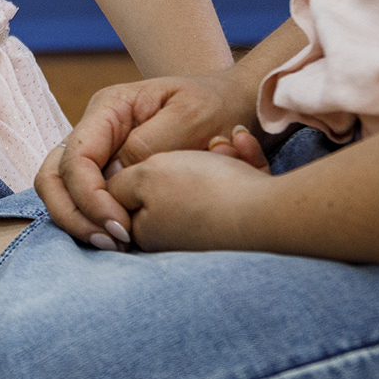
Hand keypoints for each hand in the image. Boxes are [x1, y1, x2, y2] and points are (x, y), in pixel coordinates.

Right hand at [36, 69, 258, 244]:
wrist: (233, 103)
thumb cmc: (215, 106)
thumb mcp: (190, 117)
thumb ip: (149, 145)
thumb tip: (114, 177)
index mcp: (109, 108)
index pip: (77, 157)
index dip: (90, 197)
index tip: (121, 226)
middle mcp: (95, 128)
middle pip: (53, 175)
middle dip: (73, 214)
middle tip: (111, 241)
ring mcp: (98, 150)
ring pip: (59, 189)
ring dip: (78, 221)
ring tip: (114, 244)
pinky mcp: (107, 171)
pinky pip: (82, 198)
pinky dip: (91, 221)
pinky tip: (121, 239)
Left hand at [107, 148, 275, 252]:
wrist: (271, 213)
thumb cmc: (204, 191)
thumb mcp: (147, 176)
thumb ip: (119, 182)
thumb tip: (107, 190)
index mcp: (144, 229)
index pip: (123, 192)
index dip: (138, 160)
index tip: (159, 146)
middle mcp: (174, 235)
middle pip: (171, 180)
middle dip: (187, 152)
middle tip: (202, 143)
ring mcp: (210, 228)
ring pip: (206, 172)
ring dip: (216, 153)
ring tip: (226, 143)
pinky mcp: (242, 215)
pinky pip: (235, 177)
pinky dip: (239, 159)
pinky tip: (242, 146)